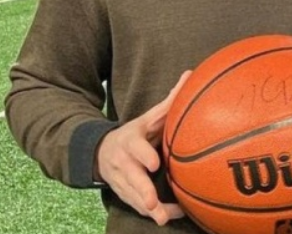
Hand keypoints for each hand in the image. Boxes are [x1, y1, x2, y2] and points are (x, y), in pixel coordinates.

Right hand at [95, 71, 190, 224]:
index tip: (155, 164)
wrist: (101, 151)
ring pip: (132, 196)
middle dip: (141, 191)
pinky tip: (168, 218)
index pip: (135, 148)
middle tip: (152, 203)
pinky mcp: (123, 193)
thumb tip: (190, 73)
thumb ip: (170, 99)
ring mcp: (121, 180)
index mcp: (130, 141)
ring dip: (147, 208)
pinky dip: (151, 212)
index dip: (143, 156)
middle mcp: (123, 163)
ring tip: (162, 218)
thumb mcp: (149, 117)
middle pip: (131, 179)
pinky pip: (136, 205)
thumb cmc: (136, 132)